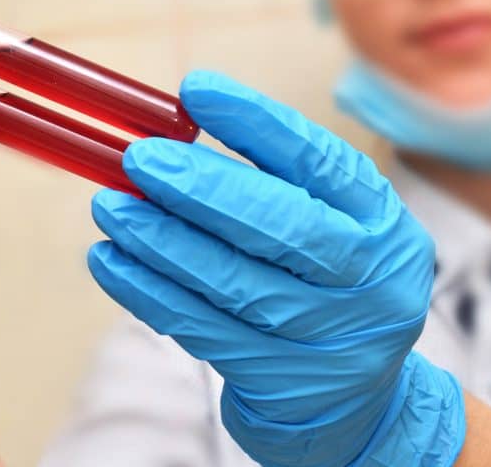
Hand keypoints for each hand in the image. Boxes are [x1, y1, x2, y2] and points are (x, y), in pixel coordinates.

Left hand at [88, 71, 464, 465]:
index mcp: (381, 220)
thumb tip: (173, 134)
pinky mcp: (278, 380)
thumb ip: (274, 181)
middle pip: (280, 226)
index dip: (255, 122)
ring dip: (160, 240)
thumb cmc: (327, 282)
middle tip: (139, 159)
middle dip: (201, 188)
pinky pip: (201, 330)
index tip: (195, 90)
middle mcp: (368, 280)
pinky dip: (148, 291)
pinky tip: (110, 260)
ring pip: (231, 281)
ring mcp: (326, 337)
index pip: (318, 161)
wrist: (356, 400)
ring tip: (110, 206)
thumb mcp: (333, 223)